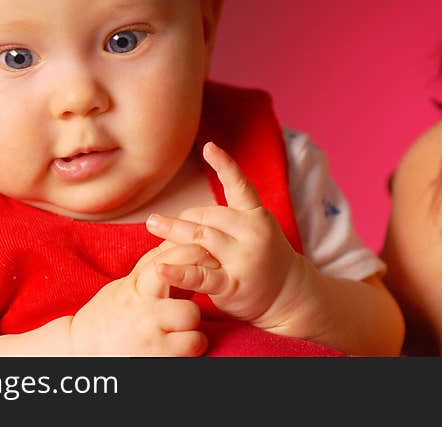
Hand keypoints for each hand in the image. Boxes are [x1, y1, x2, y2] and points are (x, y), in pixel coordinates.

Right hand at [68, 241, 215, 355]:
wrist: (80, 353)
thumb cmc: (107, 318)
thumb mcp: (126, 287)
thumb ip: (150, 269)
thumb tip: (175, 244)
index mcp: (136, 286)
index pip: (168, 258)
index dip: (193, 252)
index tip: (206, 254)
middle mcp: (143, 307)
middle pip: (188, 283)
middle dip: (196, 289)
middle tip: (189, 301)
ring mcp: (151, 332)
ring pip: (193, 316)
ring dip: (194, 322)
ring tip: (181, 330)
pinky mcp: (158, 357)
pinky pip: (194, 344)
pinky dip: (194, 345)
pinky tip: (181, 347)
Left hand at [145, 141, 308, 329]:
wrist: (290, 295)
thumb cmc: (262, 258)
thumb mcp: (253, 230)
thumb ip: (225, 221)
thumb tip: (181, 216)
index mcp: (257, 216)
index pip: (240, 186)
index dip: (225, 165)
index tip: (209, 147)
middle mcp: (253, 233)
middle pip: (209, 216)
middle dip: (182, 218)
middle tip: (156, 222)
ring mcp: (244, 259)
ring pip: (202, 238)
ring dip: (174, 232)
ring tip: (152, 225)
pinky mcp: (234, 285)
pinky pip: (202, 277)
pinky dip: (179, 273)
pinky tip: (160, 268)